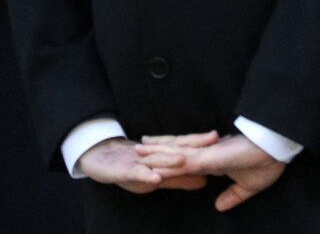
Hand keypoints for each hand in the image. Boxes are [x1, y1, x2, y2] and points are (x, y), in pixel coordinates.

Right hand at [79, 138, 206, 194]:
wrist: (98, 159)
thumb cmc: (130, 168)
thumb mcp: (157, 176)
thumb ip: (179, 179)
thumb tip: (204, 181)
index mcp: (162, 155)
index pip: (185, 147)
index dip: (202, 143)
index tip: (221, 140)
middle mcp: (153, 155)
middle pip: (175, 147)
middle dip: (193, 144)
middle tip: (212, 139)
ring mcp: (138, 162)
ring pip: (157, 160)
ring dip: (171, 159)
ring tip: (186, 158)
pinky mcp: (123, 170)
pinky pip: (136, 173)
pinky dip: (146, 175)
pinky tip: (155, 177)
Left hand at [136, 132, 285, 210]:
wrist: (277, 147)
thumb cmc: (266, 162)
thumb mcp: (248, 186)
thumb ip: (232, 195)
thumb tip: (218, 206)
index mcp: (213, 160)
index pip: (185, 161)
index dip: (169, 159)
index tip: (154, 159)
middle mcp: (206, 154)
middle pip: (175, 152)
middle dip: (156, 152)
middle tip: (137, 149)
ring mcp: (206, 154)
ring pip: (175, 155)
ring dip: (156, 154)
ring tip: (138, 151)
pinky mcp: (210, 157)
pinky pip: (185, 163)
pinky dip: (169, 165)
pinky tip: (156, 166)